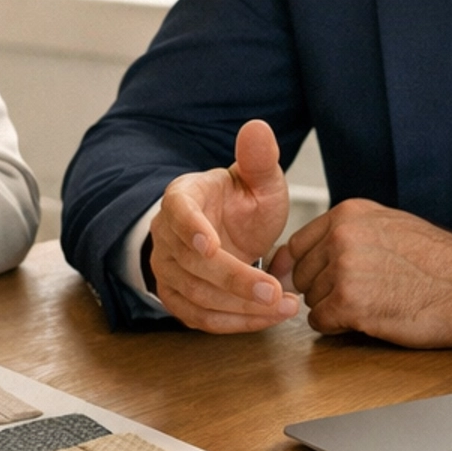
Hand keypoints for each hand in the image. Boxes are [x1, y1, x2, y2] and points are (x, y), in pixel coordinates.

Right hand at [148, 120, 301, 332]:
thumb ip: (259, 159)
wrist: (231, 232)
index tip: (211, 244)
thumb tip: (258, 127)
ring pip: (197, 296)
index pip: (177, 211)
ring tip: (285, 306)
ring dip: (241, 307)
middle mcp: (166, 235)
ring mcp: (168, 269)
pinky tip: (267, 318)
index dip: (191, 228)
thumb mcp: (259, 180)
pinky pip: (201, 318)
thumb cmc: (242, 203)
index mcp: (182, 197)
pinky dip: (235, 323)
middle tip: (275, 291)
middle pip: (192, 263)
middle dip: (235, 281)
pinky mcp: (178, 298)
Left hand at [271, 200, 451, 345]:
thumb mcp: (390, 226)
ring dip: (333, 310)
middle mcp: (340, 236)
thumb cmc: (442, 262)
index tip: (306, 280)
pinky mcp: (349, 304)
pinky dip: (338, 327)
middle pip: (301, 274)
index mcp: (348, 214)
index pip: (297, 244)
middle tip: (355, 295)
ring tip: (370, 305)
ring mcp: (343, 270)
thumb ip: (350, 233)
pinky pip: (320, 322)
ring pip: (311, 300)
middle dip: (320, 289)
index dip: (301, 267)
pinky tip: (367, 320)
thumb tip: (315, 252)